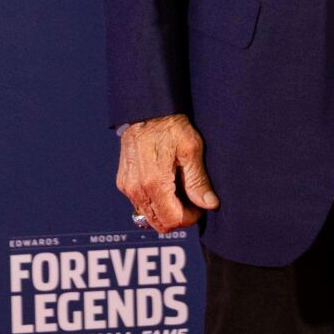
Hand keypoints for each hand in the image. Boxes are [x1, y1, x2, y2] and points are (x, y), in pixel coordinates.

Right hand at [115, 113, 219, 234]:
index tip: (200, 206)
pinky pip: (139, 204)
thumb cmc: (170, 126)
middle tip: (192, 202)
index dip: (190, 218)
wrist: (147, 110)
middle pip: (158, 223)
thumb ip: (198, 181)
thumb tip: (209, 204)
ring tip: (180, 193)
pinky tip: (167, 187)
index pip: (172, 220)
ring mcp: (127, 187)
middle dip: (178, 218)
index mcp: (154, 183)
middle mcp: (136, 189)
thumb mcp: (191, 150)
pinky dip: (154, 204)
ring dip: (166, 212)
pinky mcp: (124, 182)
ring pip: (148, 216)